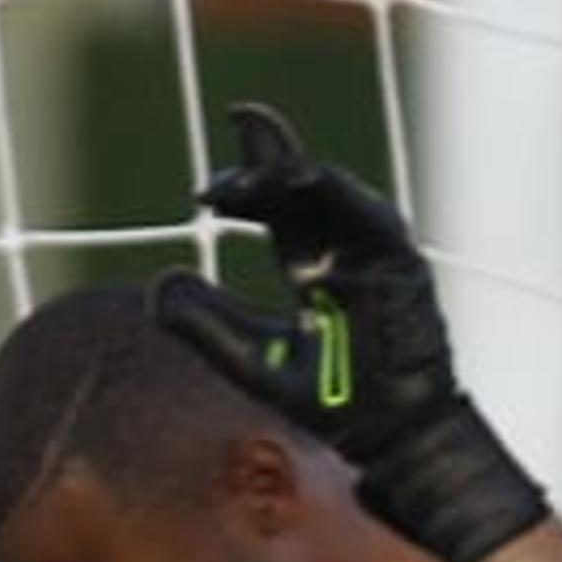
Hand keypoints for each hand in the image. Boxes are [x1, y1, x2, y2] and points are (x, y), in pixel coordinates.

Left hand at [151, 103, 548, 561]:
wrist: (387, 432)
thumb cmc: (331, 399)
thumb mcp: (250, 358)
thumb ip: (205, 322)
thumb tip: (160, 284)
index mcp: (313, 263)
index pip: (276, 208)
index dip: (245, 184)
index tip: (204, 187)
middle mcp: (344, 248)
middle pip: (303, 187)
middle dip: (269, 155)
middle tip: (233, 129)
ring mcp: (375, 251)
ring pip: (333, 194)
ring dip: (296, 172)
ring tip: (256, 166)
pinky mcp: (401, 263)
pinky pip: (369, 217)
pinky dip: (338, 195)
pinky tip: (303, 178)